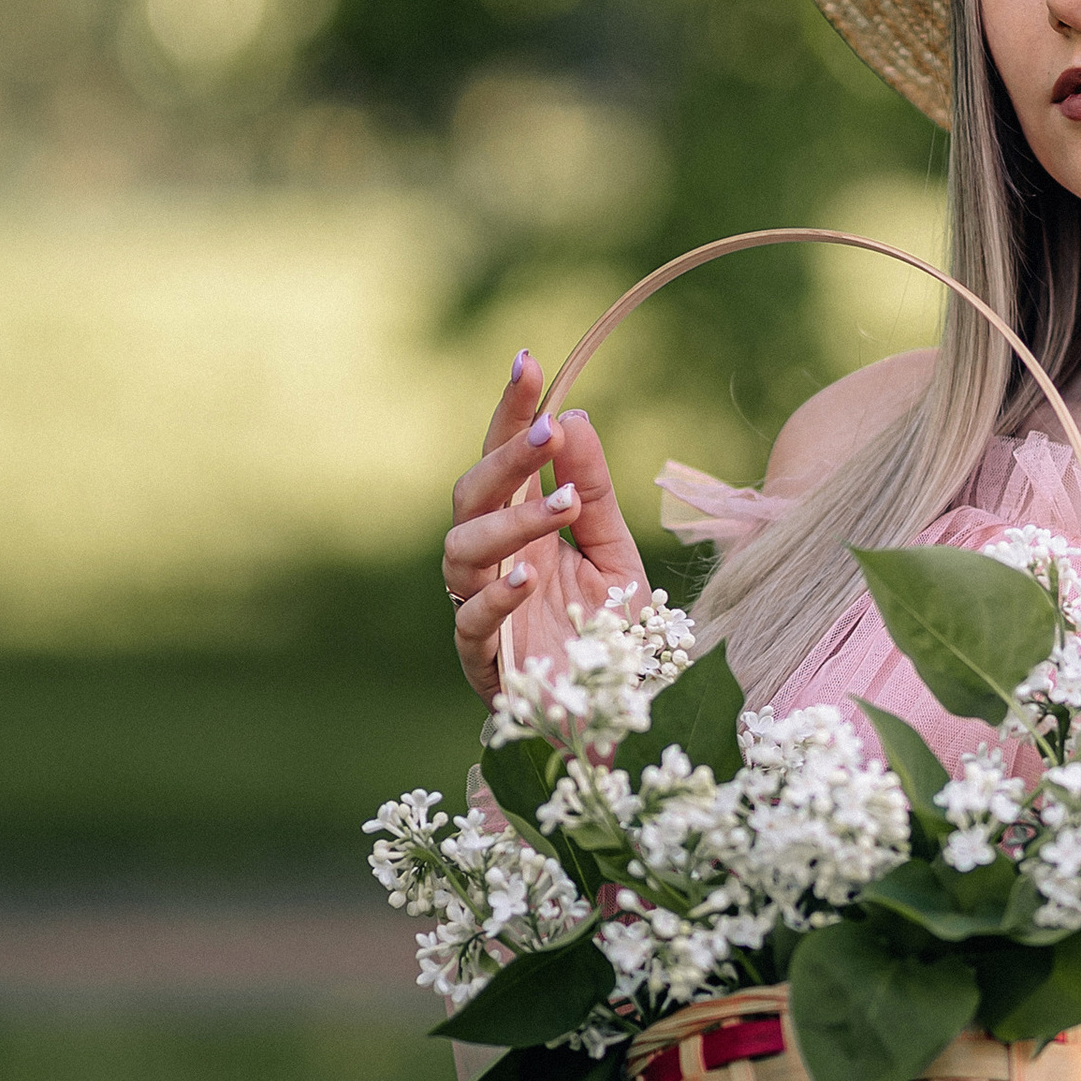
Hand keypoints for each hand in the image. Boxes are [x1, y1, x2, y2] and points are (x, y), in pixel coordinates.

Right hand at [443, 349, 647, 708]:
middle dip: (507, 456)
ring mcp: (481, 606)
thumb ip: (593, 494)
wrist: (618, 719)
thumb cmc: (610, 637)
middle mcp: (494, 558)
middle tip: (549, 430)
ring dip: (511, 521)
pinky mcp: (481, 662)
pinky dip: (496, 597)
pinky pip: (470, 622)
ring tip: (560, 506)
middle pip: (473, 491)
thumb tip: (578, 419)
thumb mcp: (617, 555)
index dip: (512, 409)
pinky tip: (529, 577)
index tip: (530, 361)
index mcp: (523, 524)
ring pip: (462, 548)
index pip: (507, 455)